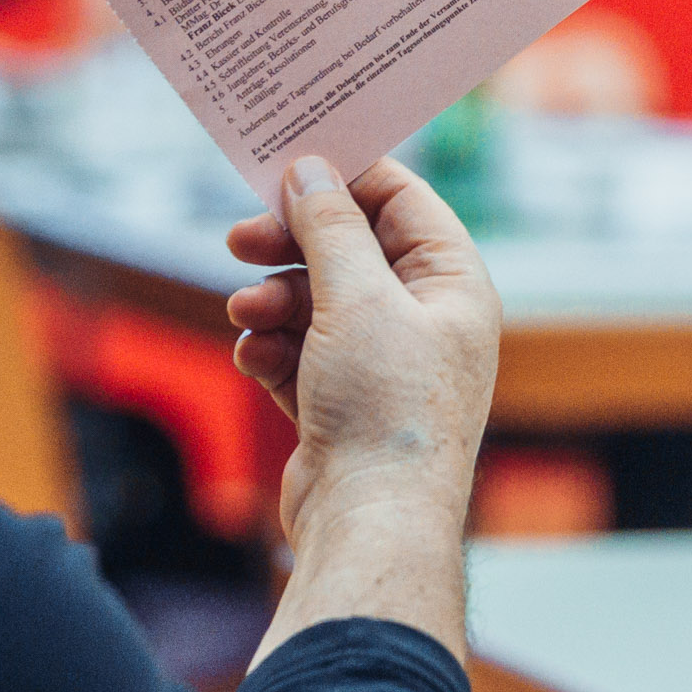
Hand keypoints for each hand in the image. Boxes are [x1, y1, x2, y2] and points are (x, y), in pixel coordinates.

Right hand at [224, 156, 498, 545]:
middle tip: (239, 238)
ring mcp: (383, 364)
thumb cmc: (384, 408)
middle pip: (349, 249)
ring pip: (316, 301)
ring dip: (273, 300)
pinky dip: (271, 348)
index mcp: (452, 284)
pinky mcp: (343, 402)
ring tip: (245, 313)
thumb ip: (330, 227)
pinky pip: (298, 351)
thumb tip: (310, 171)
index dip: (345, 177)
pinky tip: (252, 358)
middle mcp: (425, 319)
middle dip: (291, 244)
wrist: (369, 524)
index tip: (286, 167)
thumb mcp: (357, 298)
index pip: (401, 201)